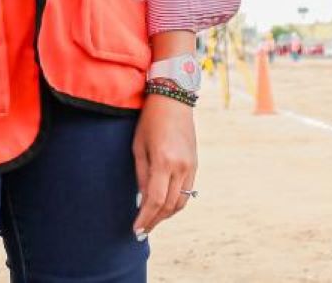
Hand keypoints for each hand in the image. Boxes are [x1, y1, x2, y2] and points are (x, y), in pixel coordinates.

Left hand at [132, 94, 196, 237]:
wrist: (174, 100)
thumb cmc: (150, 121)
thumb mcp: (138, 147)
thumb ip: (142, 175)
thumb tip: (142, 200)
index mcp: (164, 161)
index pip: (155, 200)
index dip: (145, 218)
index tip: (136, 229)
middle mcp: (181, 167)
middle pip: (170, 206)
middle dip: (155, 221)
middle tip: (141, 231)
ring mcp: (191, 166)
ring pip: (181, 202)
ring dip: (166, 215)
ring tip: (152, 221)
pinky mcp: (195, 164)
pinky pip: (187, 191)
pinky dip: (176, 203)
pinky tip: (164, 206)